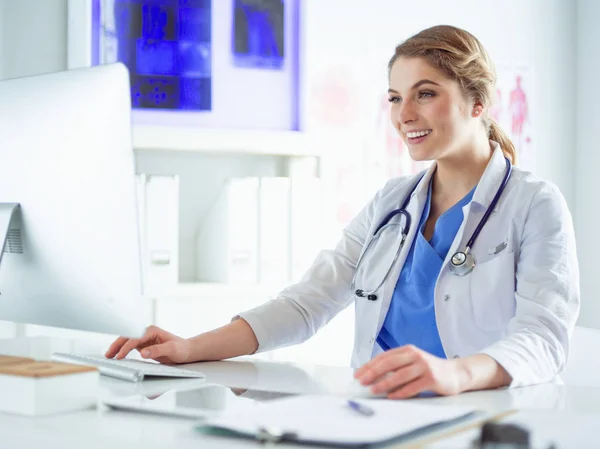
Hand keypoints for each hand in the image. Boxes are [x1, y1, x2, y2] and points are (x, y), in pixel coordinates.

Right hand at [105, 325, 191, 363]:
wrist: (187, 351)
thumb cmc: (182, 349)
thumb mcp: (172, 350)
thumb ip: (158, 350)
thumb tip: (143, 353)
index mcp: (152, 331)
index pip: (135, 338)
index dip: (126, 347)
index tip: (119, 356)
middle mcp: (147, 333)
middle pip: (128, 337)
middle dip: (116, 345)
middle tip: (108, 355)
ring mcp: (145, 339)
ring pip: (127, 341)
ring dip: (117, 347)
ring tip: (108, 356)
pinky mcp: (144, 345)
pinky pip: (130, 346)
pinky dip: (122, 350)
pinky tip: (117, 356)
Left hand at [354, 345, 468, 398]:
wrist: (455, 373)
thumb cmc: (429, 369)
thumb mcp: (412, 362)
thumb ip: (397, 366)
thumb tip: (372, 377)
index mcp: (408, 350)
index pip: (384, 357)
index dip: (369, 365)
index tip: (358, 374)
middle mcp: (415, 356)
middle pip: (390, 363)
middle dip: (373, 372)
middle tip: (362, 381)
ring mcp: (424, 366)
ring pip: (400, 375)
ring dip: (385, 383)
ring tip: (374, 389)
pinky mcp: (432, 379)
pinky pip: (413, 386)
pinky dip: (401, 392)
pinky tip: (392, 396)